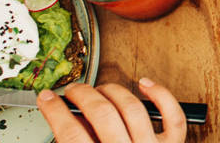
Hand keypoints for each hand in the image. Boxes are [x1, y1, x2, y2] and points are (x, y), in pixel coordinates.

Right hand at [38, 80, 185, 142]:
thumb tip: (69, 120)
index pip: (71, 134)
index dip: (55, 111)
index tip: (47, 98)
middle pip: (102, 114)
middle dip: (82, 95)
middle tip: (72, 91)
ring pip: (132, 108)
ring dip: (113, 92)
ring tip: (100, 90)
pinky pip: (173, 116)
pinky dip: (161, 95)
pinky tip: (144, 84)